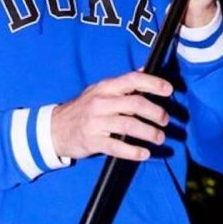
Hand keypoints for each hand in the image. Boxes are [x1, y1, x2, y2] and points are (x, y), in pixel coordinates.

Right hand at [50, 71, 172, 161]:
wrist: (53, 129)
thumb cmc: (82, 109)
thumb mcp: (99, 91)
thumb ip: (122, 84)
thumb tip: (144, 70)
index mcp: (105, 87)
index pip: (132, 80)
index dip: (153, 83)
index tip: (169, 90)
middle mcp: (101, 102)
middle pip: (135, 104)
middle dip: (156, 112)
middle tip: (165, 120)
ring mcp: (96, 122)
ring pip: (129, 125)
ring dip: (149, 133)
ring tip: (159, 138)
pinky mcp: (92, 141)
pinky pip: (117, 147)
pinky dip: (134, 151)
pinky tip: (144, 154)